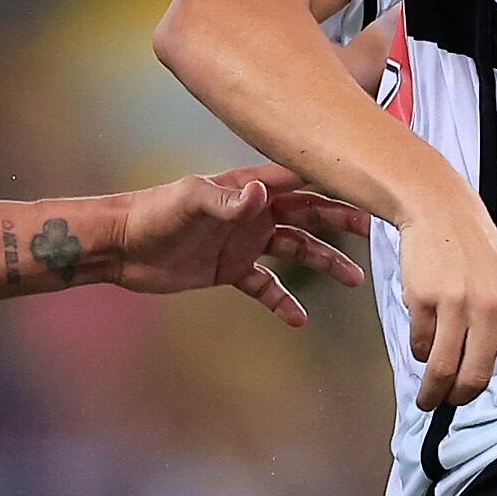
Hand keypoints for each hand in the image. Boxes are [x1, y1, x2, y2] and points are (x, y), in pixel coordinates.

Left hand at [111, 167, 371, 326]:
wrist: (121, 246)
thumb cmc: (152, 213)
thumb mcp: (189, 200)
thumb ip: (228, 199)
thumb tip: (264, 193)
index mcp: (248, 188)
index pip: (298, 177)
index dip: (331, 176)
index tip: (368, 179)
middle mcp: (252, 212)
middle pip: (309, 212)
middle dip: (342, 220)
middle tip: (375, 230)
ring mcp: (243, 241)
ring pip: (296, 249)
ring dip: (324, 260)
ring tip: (354, 279)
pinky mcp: (230, 270)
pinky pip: (265, 286)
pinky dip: (282, 302)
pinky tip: (298, 319)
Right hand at [391, 198, 496, 426]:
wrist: (441, 212)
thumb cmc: (484, 253)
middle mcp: (494, 306)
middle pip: (476, 377)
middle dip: (461, 397)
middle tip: (454, 399)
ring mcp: (457, 302)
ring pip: (442, 369)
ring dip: (433, 392)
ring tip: (429, 397)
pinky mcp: (424, 298)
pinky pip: (419, 344)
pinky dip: (419, 352)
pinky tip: (424, 342)